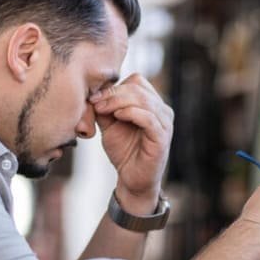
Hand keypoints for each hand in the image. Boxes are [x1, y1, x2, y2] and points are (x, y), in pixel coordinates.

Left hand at [90, 74, 172, 211]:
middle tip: (95, 103)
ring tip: (102, 110)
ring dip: (118, 101)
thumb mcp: (109, 125)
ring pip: (143, 99)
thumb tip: (94, 92)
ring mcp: (165, 123)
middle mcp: (162, 110)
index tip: (95, 98)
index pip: (136, 81)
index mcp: (152, 104)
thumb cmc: (124, 152)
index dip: (114, 86)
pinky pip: (149, 118)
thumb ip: (104, 108)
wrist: (132, 179)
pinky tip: (118, 117)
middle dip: (113, 93)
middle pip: (138, 87)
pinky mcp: (162, 137)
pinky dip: (131, 113)